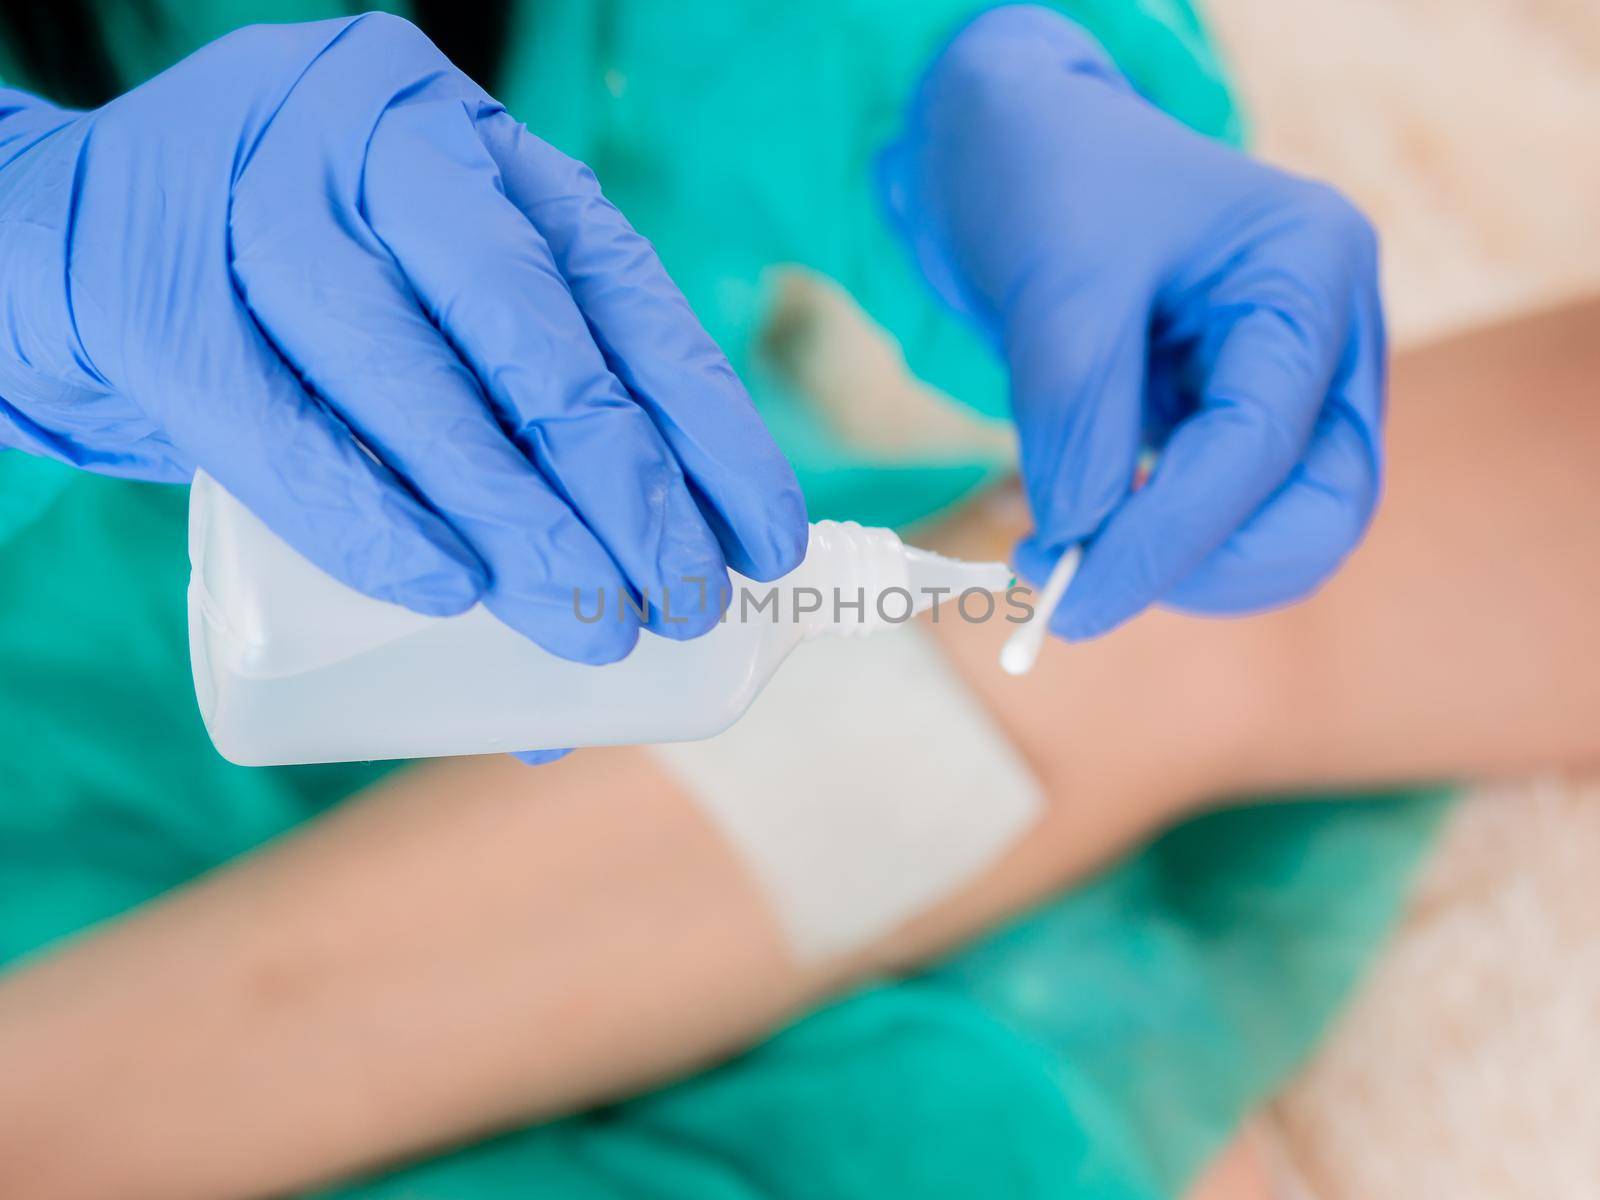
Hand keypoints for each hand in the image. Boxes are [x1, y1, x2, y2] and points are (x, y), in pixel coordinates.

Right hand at [0, 14, 805, 664]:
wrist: (91, 239)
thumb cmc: (308, 307)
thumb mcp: (431, 315)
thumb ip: (517, 437)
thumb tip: (614, 645)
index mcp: (481, 149)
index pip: (629, 298)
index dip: (709, 427)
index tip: (764, 542)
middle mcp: (387, 149)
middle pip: (538, 339)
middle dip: (625, 489)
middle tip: (680, 603)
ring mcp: (265, 207)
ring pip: (422, 385)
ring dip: (517, 525)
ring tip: (591, 627)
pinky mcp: (162, 302)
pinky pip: (284, 433)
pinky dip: (374, 522)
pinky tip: (448, 592)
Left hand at [879, 5, 1383, 637]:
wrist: (1021, 143)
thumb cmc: (1047, 179)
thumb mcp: (1055, 287)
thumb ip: (1078, 421)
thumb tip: (1081, 549)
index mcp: (1310, 270)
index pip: (1262, 445)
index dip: (1169, 541)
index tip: (1071, 600)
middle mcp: (1330, 331)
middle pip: (1320, 510)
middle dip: (1206, 567)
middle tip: (1080, 585)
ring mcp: (1298, 379)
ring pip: (1288, 528)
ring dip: (1186, 567)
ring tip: (1067, 548)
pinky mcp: (1247, 415)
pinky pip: (1233, 512)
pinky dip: (1167, 541)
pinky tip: (1090, 522)